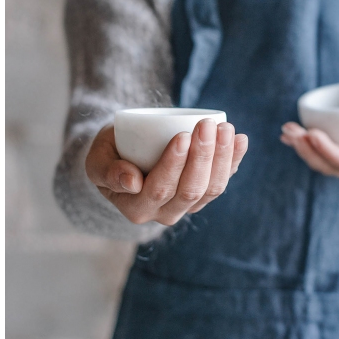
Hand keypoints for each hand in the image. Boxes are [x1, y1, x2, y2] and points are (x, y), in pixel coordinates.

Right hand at [85, 119, 247, 224]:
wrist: (125, 155)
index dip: (174, 164)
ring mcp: (188, 206)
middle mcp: (165, 213)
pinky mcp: (204, 194)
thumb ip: (107, 171)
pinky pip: (224, 180)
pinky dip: (235, 160)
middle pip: (191, 189)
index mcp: (137, 208)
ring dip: (222, 157)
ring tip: (225, 128)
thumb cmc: (109, 155)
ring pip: (212, 188)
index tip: (181, 135)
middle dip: (203, 156)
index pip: (160, 189)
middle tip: (207, 125)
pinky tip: (241, 140)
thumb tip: (132, 181)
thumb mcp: (98, 160)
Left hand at [280, 83, 338, 180]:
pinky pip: (322, 154)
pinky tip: (289, 136)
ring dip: (302, 148)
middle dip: (308, 149)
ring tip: (287, 130)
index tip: (311, 132)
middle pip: (330, 166)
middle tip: (291, 129)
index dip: (327, 151)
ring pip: (323, 162)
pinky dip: (305, 145)